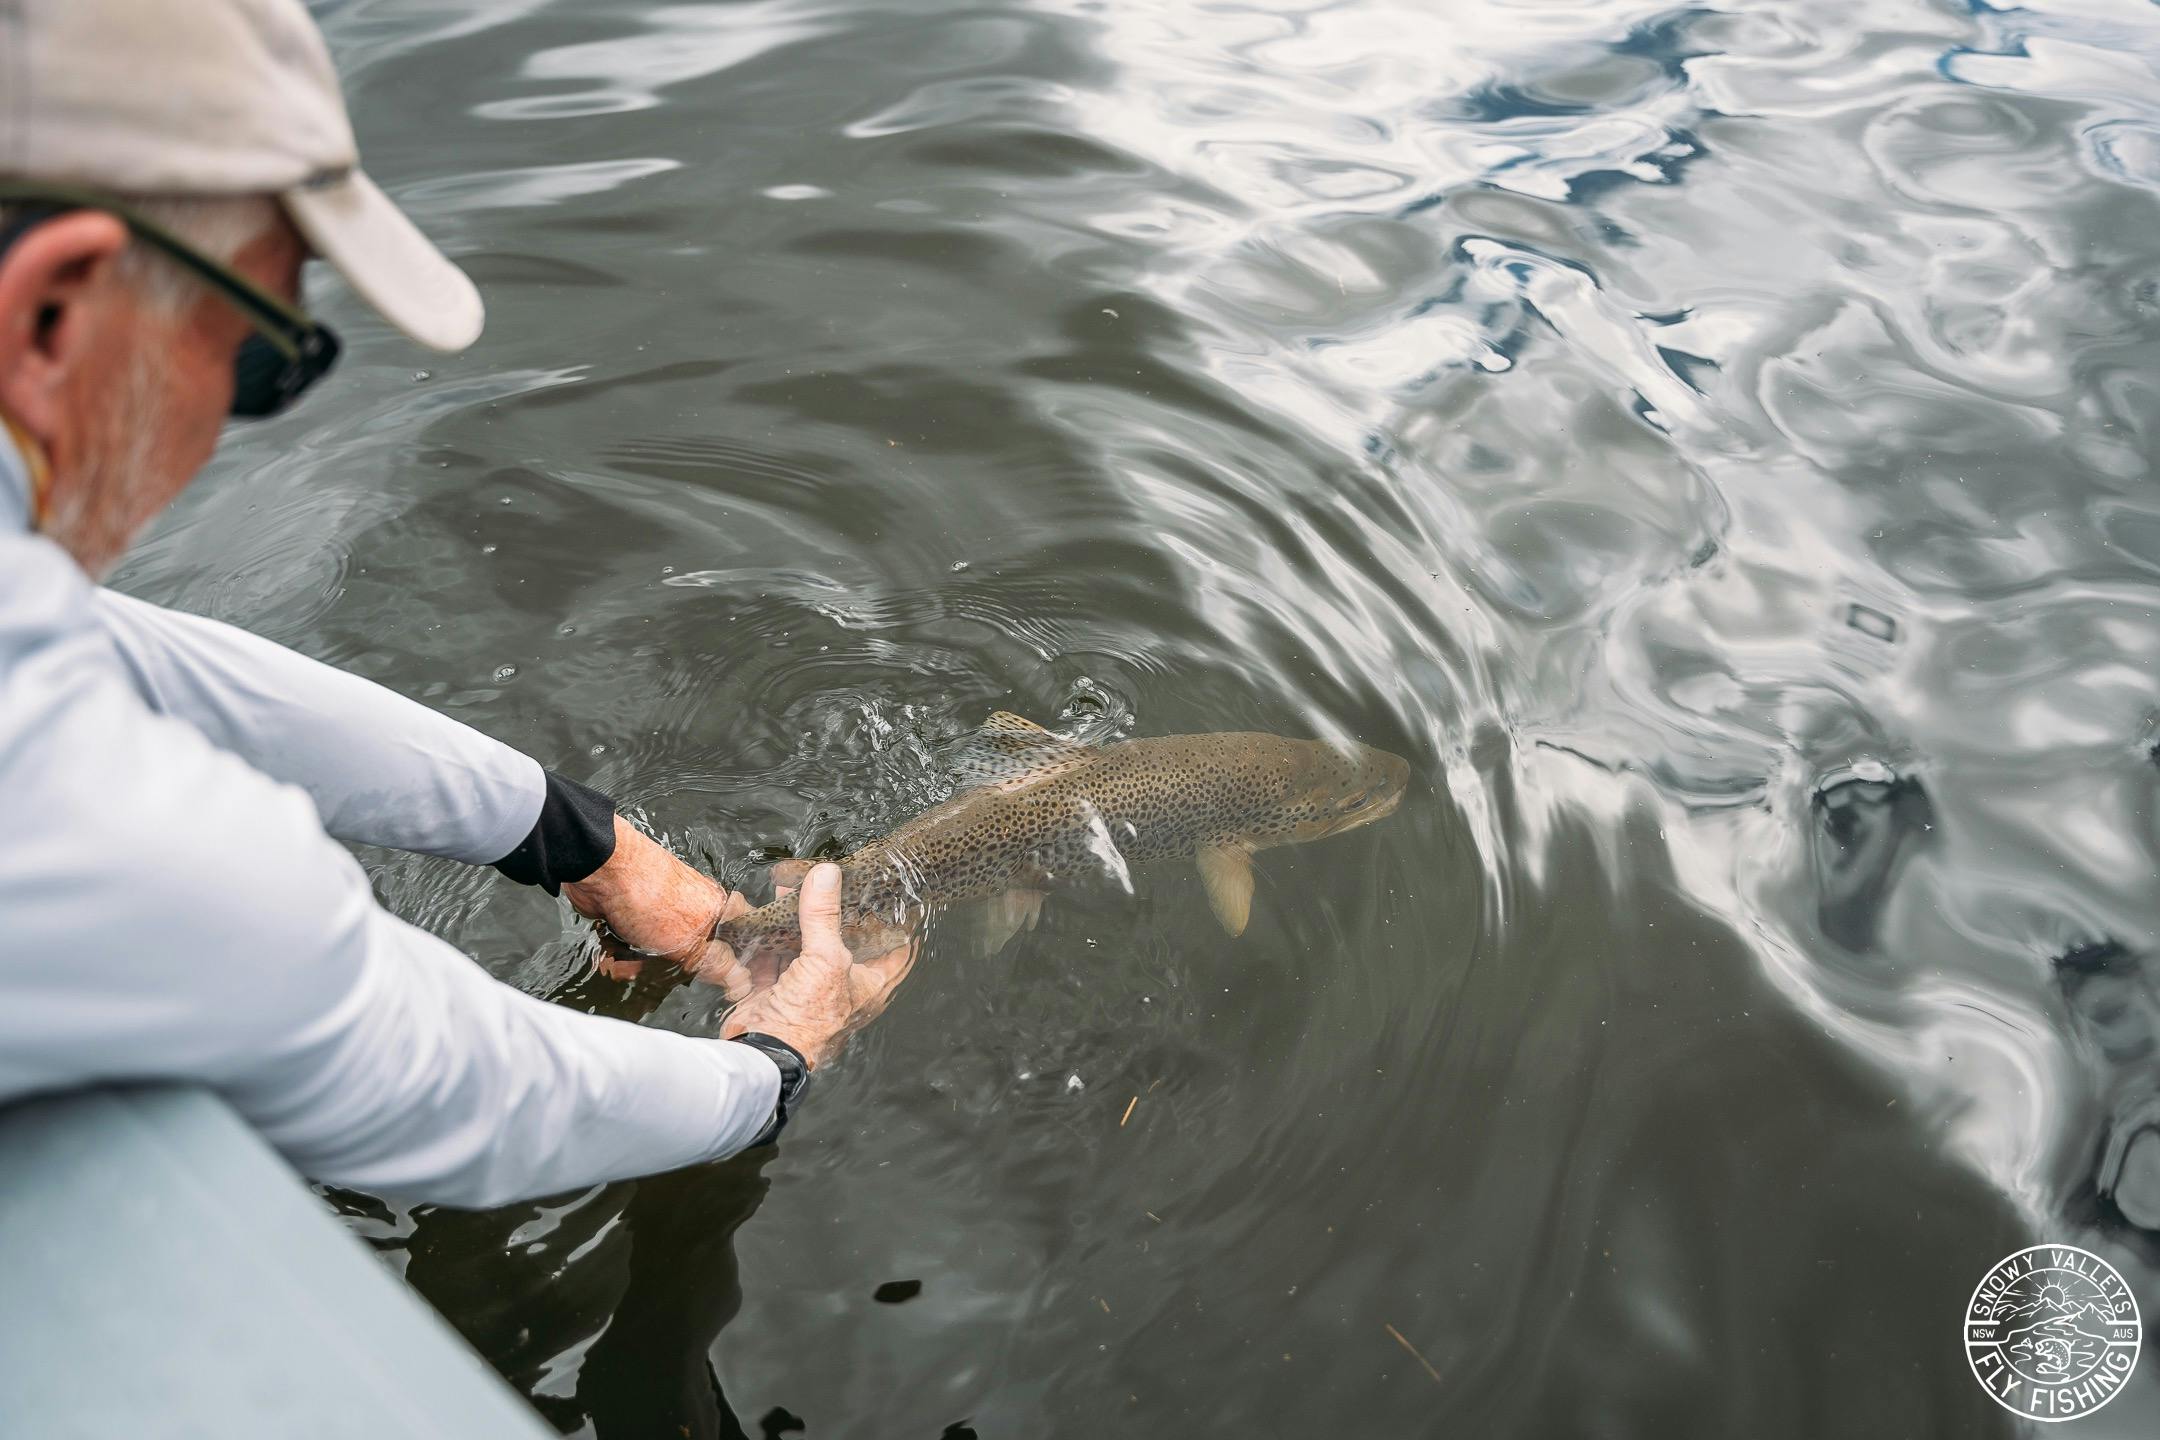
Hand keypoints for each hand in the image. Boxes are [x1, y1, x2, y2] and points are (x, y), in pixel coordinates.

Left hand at [562, 818, 753, 978]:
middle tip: (666, 977)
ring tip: (627, 967)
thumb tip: (743, 984)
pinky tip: (614, 961)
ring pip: (665, 955)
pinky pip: (639, 949)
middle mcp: (697, 911)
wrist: (602, 872)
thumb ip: (718, 964)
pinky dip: (626, 957)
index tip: (733, 985)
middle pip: (701, 954)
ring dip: (644, 968)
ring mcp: (666, 915)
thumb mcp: (691, 944)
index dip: (742, 964)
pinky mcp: (638, 919)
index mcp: (720, 910)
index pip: (746, 938)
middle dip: (677, 971)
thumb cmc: (653, 901)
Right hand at [717, 863, 915, 1068]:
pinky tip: (768, 910)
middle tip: (838, 880)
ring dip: (800, 916)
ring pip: (809, 942)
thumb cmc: (808, 1016)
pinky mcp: (778, 987)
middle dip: (839, 911)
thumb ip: (825, 916)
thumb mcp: (826, 959)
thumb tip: (827, 874)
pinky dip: (771, 933)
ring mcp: (809, 986)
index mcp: (869, 984)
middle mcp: (841, 984)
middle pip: (847, 940)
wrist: (763, 1049)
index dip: (901, 924)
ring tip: (796, 885)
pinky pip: (776, 953)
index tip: (898, 896)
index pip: (897, 950)